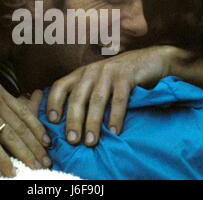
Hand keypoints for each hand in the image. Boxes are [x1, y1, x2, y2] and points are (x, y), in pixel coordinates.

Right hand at [0, 48, 51, 176]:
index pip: (24, 112)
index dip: (37, 128)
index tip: (47, 141)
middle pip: (21, 126)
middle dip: (37, 145)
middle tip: (48, 160)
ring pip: (11, 136)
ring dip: (26, 154)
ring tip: (37, 166)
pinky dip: (3, 159)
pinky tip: (11, 170)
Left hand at [46, 46, 175, 146]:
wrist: (151, 60)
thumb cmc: (120, 78)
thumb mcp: (98, 83)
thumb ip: (86, 96)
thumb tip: (70, 125)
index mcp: (81, 73)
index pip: (60, 86)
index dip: (53, 102)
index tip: (52, 121)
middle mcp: (92, 71)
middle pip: (77, 97)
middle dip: (73, 120)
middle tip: (72, 140)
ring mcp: (109, 72)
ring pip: (97, 99)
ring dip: (92, 122)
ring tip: (91, 141)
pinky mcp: (127, 75)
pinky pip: (119, 98)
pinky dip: (116, 116)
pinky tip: (114, 131)